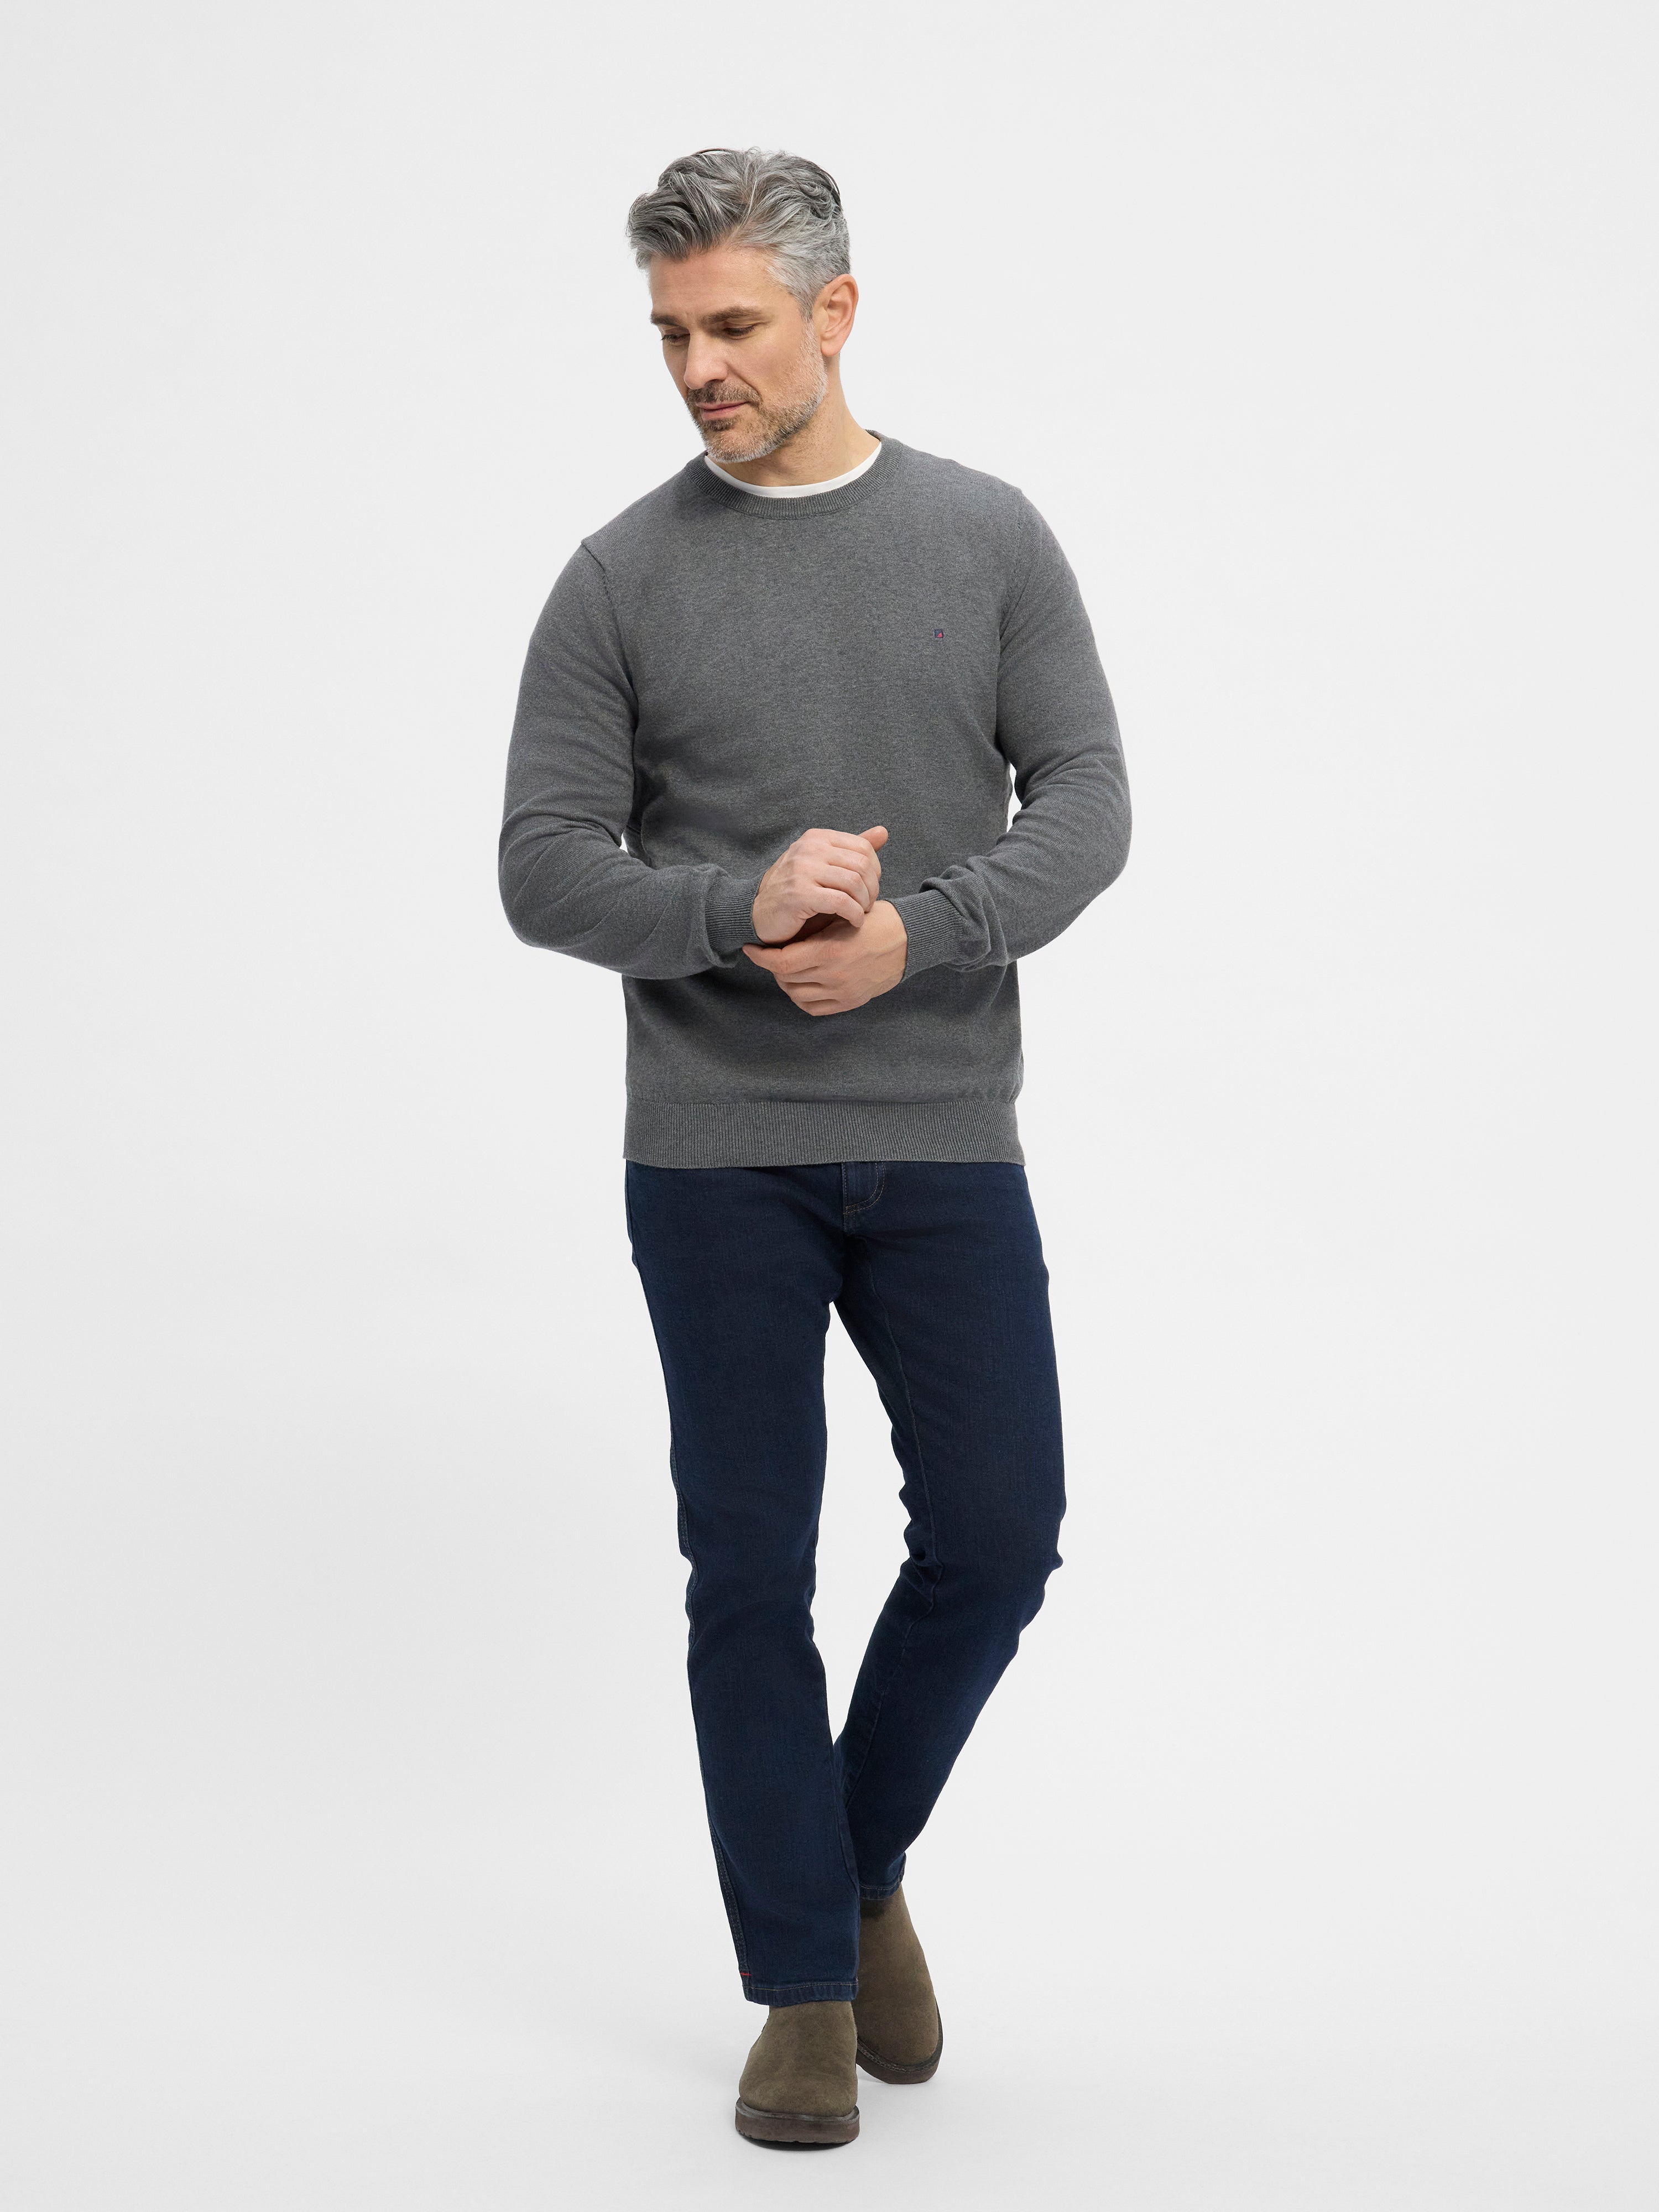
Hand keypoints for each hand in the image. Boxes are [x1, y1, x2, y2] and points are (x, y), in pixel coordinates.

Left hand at [744, 899, 907, 1016]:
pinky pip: (815, 1008)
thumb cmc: (875, 921)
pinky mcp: (851, 1002)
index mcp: (828, 951)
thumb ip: (812, 928)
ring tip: (788, 969)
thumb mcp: (842, 915)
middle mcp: (833, 976)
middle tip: (772, 955)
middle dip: (773, 967)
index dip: (761, 957)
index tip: (752, 949)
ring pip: (797, 995)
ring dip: (787, 982)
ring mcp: (842, 992)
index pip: (780, 962)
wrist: (909, 940)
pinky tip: (803, 984)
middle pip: (785, 979)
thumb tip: (780, 934)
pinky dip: (802, 998)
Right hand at [751, 825, 886, 943]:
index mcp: (817, 838)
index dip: (875, 871)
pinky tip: (853, 922)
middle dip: (872, 889)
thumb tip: (883, 831)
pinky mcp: (800, 894)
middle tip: (868, 906)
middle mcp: (809, 848)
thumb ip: (852, 849)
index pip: (863, 848)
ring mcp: (802, 870)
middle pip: (862, 865)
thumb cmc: (797, 890)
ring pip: (854, 883)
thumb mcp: (824, 865)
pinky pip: (841, 902)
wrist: (759, 912)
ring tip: (860, 914)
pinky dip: (854, 915)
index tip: (869, 889)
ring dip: (864, 904)